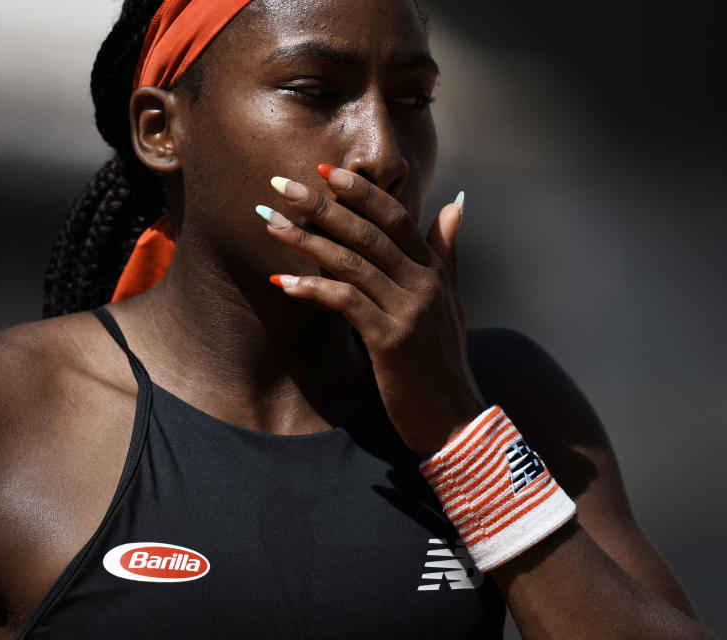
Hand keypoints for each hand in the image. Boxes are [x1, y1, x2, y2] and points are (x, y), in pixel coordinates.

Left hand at [258, 166, 484, 456]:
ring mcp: (407, 311)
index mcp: (433, 271)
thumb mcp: (451, 301)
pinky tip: (283, 282)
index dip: (361, 192)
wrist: (453, 418)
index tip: (324, 170)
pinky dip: (312, 288)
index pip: (397, 218)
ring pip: (351, 263)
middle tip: (282, 185)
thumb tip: (455, 203)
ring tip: (271, 225)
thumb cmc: (442, 360)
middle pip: (367, 233)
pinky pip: (345, 302)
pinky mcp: (389, 340)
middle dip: (323, 206)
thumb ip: (447, 252)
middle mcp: (423, 284)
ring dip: (307, 241)